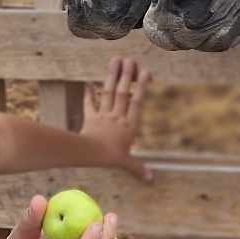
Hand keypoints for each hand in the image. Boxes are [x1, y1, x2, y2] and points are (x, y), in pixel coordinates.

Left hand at [84, 56, 152, 182]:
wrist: (90, 153)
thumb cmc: (110, 157)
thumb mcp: (127, 163)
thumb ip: (138, 168)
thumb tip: (151, 178)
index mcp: (129, 125)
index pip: (137, 101)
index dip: (141, 86)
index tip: (145, 71)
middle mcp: (118, 117)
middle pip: (123, 92)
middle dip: (126, 75)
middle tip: (129, 59)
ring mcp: (103, 116)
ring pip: (109, 93)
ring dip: (112, 77)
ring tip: (115, 61)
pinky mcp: (90, 118)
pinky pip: (90, 104)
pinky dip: (89, 93)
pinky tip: (88, 82)